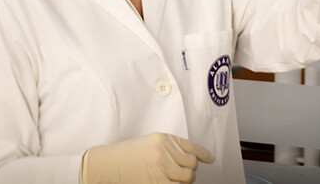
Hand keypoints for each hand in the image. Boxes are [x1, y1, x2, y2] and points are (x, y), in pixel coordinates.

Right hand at [82, 132, 214, 183]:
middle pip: (192, 164)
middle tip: (180, 172)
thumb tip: (188, 158)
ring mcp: (162, 167)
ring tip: (173, 179)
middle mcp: (165, 151)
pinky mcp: (158, 182)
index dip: (203, 154)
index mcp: (164, 139)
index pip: (191, 146)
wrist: (109, 164)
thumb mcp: (150, 143)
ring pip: (187, 177)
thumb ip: (169, 148)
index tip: (210, 159)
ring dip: (184, 180)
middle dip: (189, 170)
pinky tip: (169, 182)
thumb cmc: (127, 154)